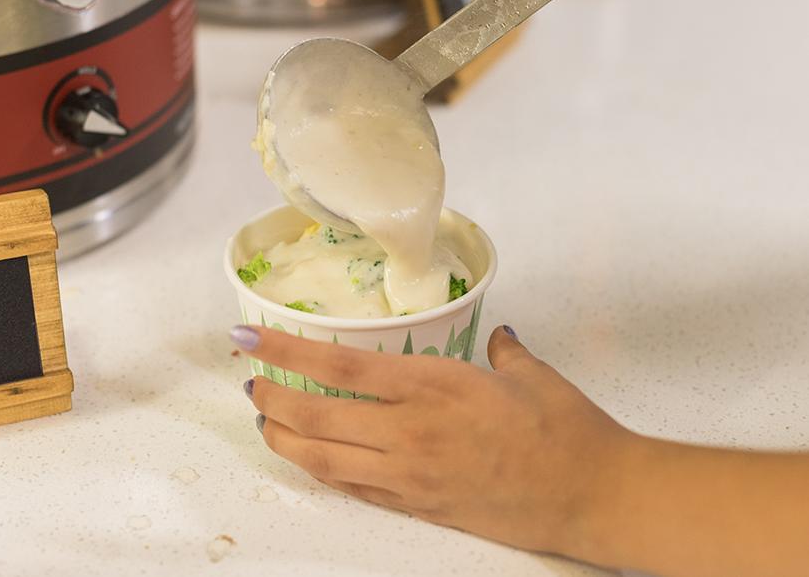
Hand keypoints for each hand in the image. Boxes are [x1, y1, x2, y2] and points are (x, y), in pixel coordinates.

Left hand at [230, 324, 633, 559]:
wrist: (593, 496)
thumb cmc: (565, 429)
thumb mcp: (531, 374)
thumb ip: (503, 351)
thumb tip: (500, 338)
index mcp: (434, 385)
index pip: (341, 366)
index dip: (288, 352)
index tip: (252, 339)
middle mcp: (412, 431)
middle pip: (318, 417)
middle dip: (273, 398)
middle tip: (252, 380)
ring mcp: (412, 475)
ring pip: (326, 461)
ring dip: (287, 440)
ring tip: (266, 420)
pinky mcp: (421, 508)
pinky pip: (357, 490)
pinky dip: (324, 472)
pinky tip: (312, 460)